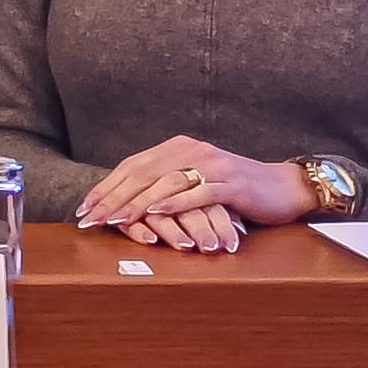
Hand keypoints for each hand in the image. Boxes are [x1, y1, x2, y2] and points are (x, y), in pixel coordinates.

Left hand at [71, 135, 300, 251]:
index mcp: (178, 148)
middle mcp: (192, 151)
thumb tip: (124, 203)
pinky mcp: (232, 183)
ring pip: (166, 183)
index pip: (133, 166)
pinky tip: (156, 213)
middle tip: (91, 218)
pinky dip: (175, 203)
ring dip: (137, 202)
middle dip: (113, 197)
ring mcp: (213, 165)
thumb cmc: (234, 190)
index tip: (84, 209)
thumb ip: (164, 185)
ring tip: (115, 219)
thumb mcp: (194, 182)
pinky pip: (198, 192)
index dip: (106, 187)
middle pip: (143, 174)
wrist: (283, 187)